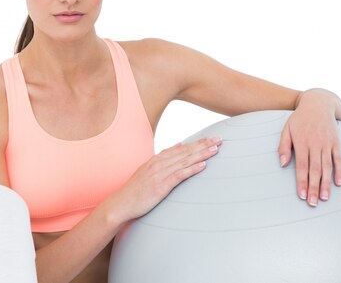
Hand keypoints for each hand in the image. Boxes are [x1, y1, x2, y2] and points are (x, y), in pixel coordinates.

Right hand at [107, 136, 222, 223]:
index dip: (197, 142)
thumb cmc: (135, 190)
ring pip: (185, 161)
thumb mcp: (148, 169)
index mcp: (157, 159)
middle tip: (219, 139)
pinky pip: (179, 175)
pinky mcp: (161, 185)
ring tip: (215, 149)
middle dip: (204, 145)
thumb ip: (163, 157)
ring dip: (201, 154)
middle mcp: (159, 163)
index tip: (211, 138)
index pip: (182, 148)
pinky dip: (192, 169)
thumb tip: (177, 145)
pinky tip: (203, 165)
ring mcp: (160, 173)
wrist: (121, 203)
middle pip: (186, 151)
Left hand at [278, 91, 340, 206]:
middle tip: (313, 203)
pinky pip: (339, 159)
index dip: (302, 181)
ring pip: (327, 167)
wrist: (318, 103)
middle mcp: (315, 144)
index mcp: (301, 142)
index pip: (301, 166)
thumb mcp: (286, 129)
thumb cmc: (299, 119)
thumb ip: (283, 146)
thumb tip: (282, 163)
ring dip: (326, 184)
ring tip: (325, 198)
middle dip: (314, 187)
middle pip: (315, 169)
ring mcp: (327, 143)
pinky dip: (340, 171)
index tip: (302, 195)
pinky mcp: (336, 142)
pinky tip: (339, 183)